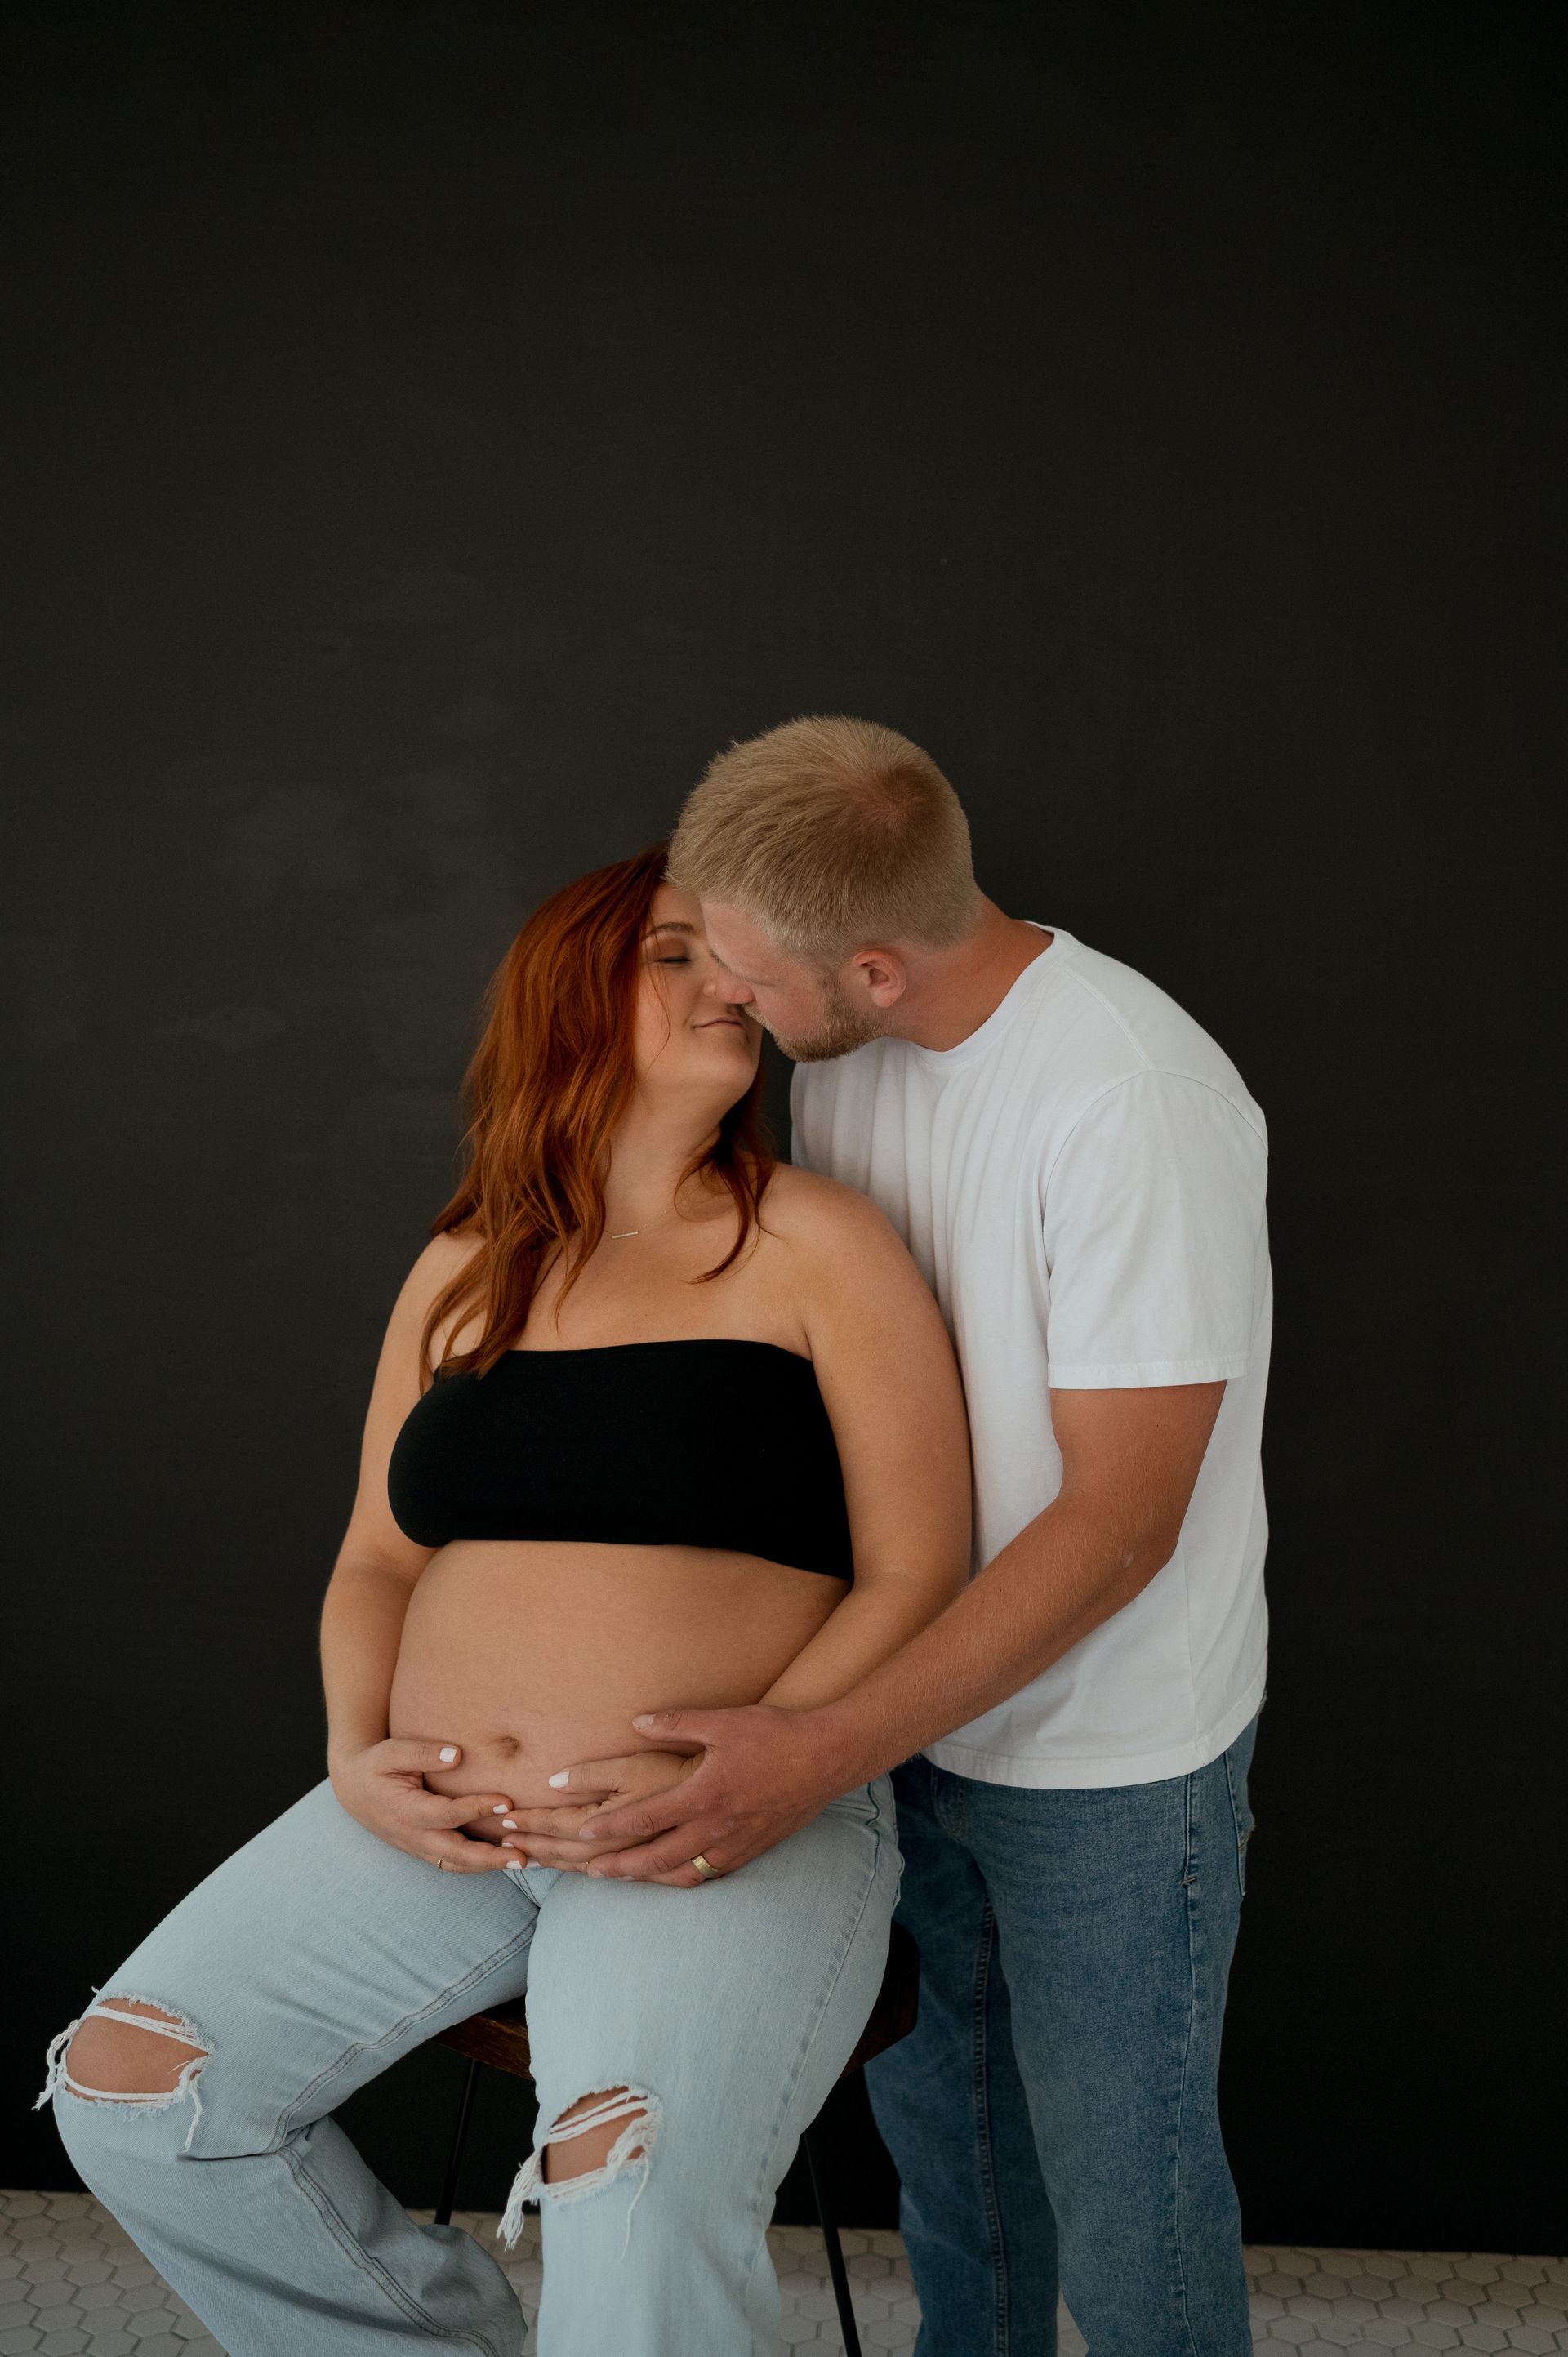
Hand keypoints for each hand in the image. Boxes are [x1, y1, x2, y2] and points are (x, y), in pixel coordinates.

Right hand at [329, 1738, 516, 1873]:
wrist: (354, 1789)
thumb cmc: (376, 1765)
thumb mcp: (392, 1752)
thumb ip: (423, 1753)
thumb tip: (457, 1755)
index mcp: (406, 1811)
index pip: (447, 1815)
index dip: (477, 1809)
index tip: (507, 1801)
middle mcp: (413, 1836)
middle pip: (455, 1854)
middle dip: (490, 1858)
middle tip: (524, 1856)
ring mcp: (418, 1847)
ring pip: (455, 1865)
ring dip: (488, 1866)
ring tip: (522, 1861)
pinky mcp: (424, 1850)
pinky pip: (452, 1863)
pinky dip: (477, 1865)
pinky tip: (503, 1859)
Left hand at [562, 1704, 866, 1886]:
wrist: (828, 1758)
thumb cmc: (775, 1735)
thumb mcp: (723, 1721)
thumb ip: (676, 1723)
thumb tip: (637, 1722)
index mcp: (703, 1795)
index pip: (645, 1818)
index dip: (610, 1828)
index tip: (583, 1833)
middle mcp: (716, 1827)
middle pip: (657, 1858)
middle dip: (620, 1867)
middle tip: (590, 1870)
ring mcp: (736, 1843)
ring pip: (684, 1873)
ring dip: (650, 1878)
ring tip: (626, 1878)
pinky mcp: (754, 1848)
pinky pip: (712, 1872)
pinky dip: (686, 1877)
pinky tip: (675, 1874)